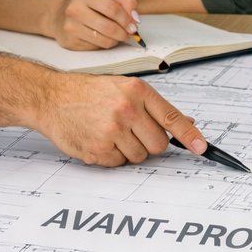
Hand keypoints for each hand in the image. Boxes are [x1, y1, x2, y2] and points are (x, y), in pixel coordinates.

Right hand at [35, 74, 206, 166]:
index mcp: (137, 92)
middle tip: (131, 132)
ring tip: (110, 132)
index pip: (172, 118)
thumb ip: (153, 108)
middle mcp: (127, 110)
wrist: (51, 98)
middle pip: (158, 145)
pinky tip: (98, 139)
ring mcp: (112, 131)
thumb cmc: (87, 92)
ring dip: (128, 150)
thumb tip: (186, 124)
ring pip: (139, 157)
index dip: (189, 136)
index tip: (201, 147)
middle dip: (149, 143)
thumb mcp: (123, 88)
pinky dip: (111, 157)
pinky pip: (118, 164)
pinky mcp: (97, 149)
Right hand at [49, 0, 140, 49]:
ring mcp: (70, 27)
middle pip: (109, 27)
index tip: (134, 25)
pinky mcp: (70, 42)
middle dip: (124, 33)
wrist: (59, 15)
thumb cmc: (88, 4)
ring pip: (104, 40)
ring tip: (117, 36)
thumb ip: (125, 1)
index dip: (127, 19)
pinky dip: (104, 44)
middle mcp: (75, 10)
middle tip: (129, 34)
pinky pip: (95, 47)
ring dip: (116, 40)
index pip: (113, 9)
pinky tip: (103, 38)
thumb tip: (135, 18)